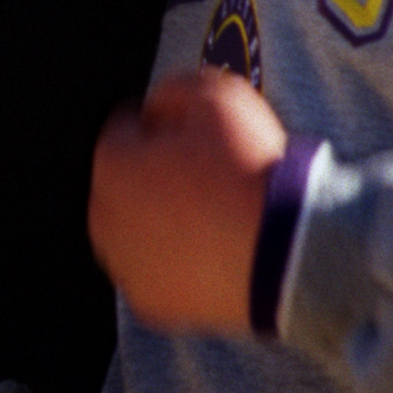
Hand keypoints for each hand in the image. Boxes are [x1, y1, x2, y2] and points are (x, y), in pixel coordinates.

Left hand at [89, 70, 285, 333]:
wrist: (290, 254)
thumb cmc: (251, 172)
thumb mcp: (218, 96)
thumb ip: (174, 89)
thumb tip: (156, 105)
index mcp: (110, 164)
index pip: (127, 131)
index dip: (166, 127)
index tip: (200, 137)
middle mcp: (103, 217)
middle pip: (127, 183)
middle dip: (157, 175)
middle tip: (210, 178)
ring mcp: (124, 266)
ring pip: (138, 231)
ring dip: (164, 220)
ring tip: (215, 217)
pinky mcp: (150, 303)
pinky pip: (159, 272)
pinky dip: (178, 263)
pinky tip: (213, 253)